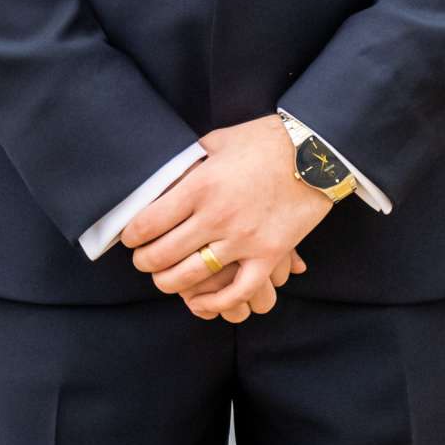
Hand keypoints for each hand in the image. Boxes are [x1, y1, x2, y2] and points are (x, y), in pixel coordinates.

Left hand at [119, 114, 333, 317]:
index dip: (131, 237)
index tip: (129, 239)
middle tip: (142, 261)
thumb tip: (164, 178)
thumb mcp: (217, 142)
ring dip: (170, 283)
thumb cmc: (263, 141)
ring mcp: (244, 239)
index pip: (148, 223)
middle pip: (163, 254)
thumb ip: (189, 163)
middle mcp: (217, 216)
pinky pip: (238, 291)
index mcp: (200, 186)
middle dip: (145, 262)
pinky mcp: (269, 255)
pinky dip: (215, 304)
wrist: (314, 153)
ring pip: (192, 276)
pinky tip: (200, 303)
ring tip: (164, 279)